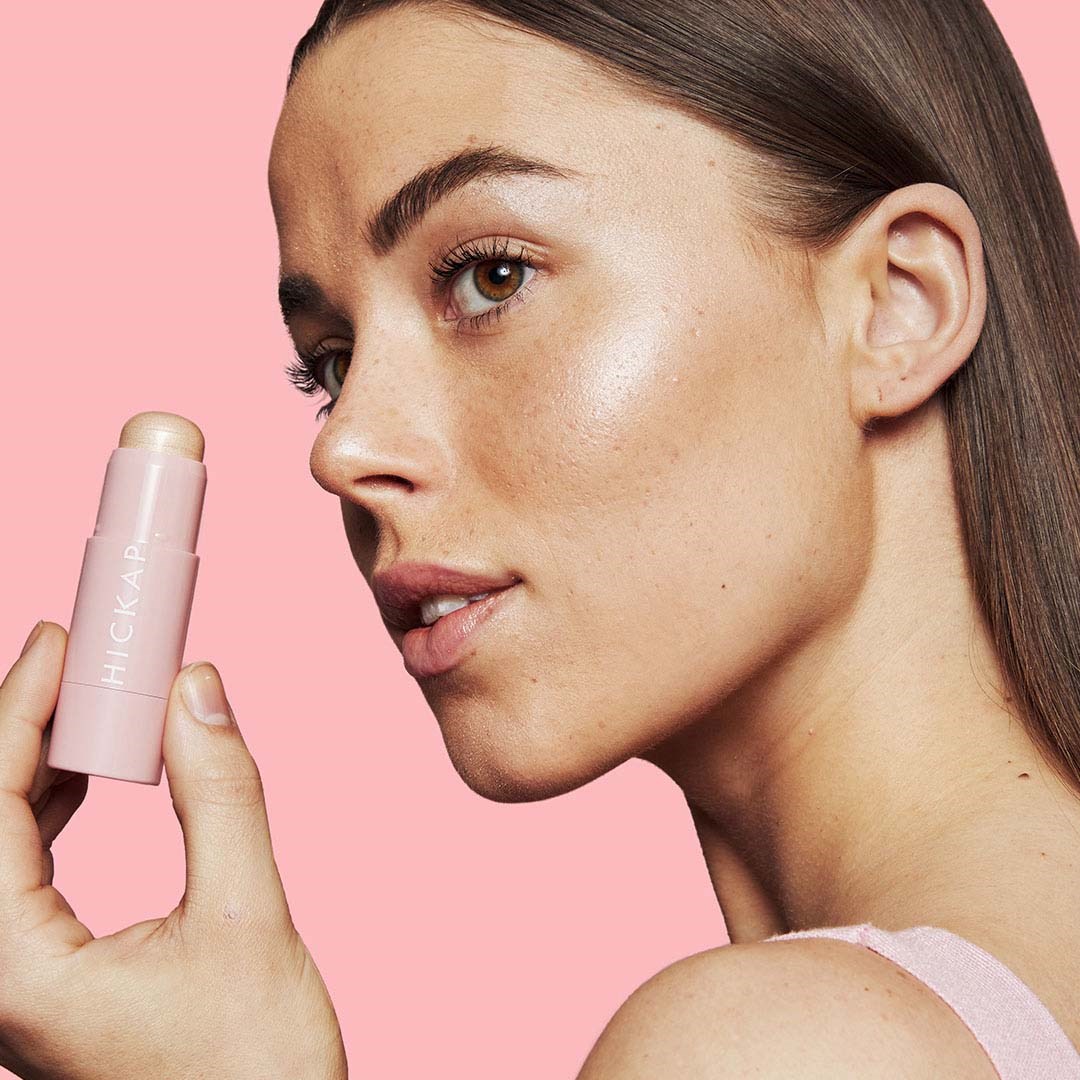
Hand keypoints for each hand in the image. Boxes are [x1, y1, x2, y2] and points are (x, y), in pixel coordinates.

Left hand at [0, 622, 347, 1079]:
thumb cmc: (252, 1073)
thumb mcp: (246, 917)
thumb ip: (220, 796)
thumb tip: (197, 691)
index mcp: (14, 969)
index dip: (16, 711)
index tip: (54, 641)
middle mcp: (0, 976)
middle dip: (26, 727)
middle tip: (76, 657)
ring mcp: (19, 981)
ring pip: (5, 844)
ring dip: (43, 763)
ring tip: (91, 700)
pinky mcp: (51, 978)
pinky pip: (29, 871)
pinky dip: (58, 808)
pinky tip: (93, 775)